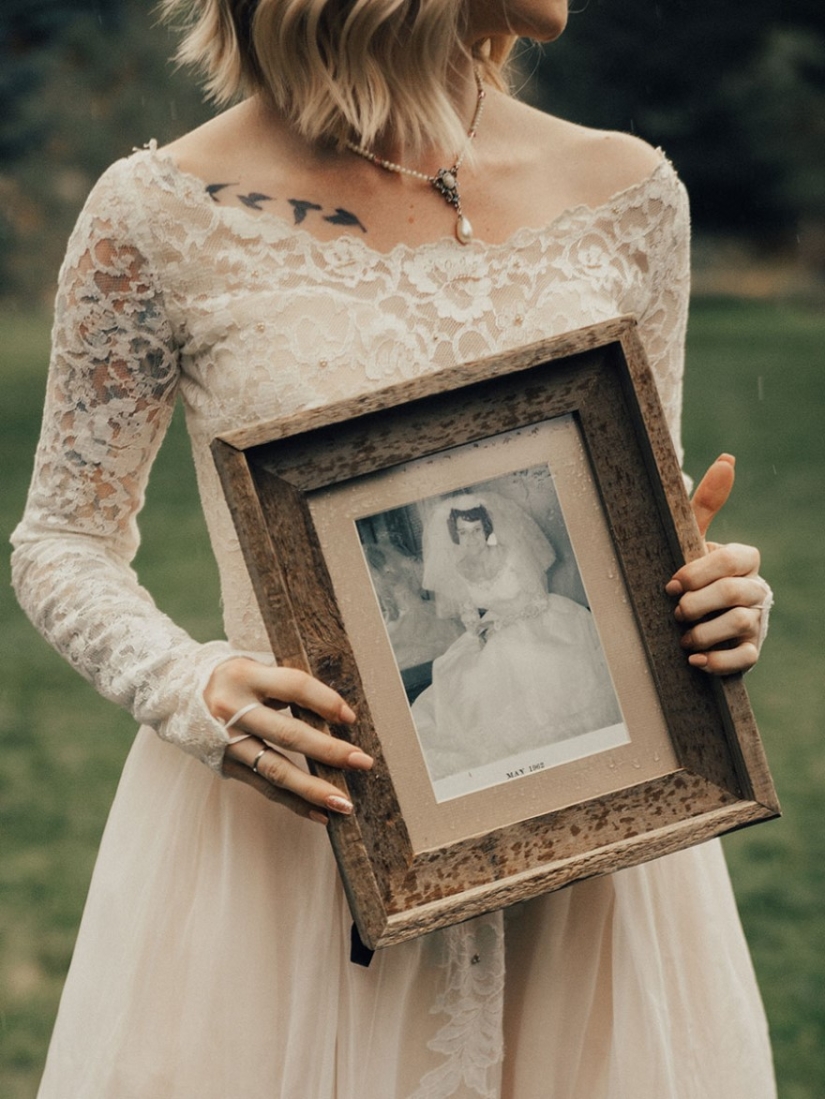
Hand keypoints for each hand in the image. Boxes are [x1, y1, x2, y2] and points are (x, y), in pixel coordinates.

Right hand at [205, 657, 371, 822]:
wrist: (174, 693)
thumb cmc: (230, 678)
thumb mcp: (254, 668)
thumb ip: (286, 686)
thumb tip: (334, 712)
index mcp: (245, 676)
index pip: (293, 686)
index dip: (324, 701)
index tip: (350, 717)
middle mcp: (233, 710)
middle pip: (288, 733)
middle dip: (328, 751)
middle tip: (362, 762)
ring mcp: (228, 741)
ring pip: (276, 769)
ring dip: (313, 789)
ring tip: (345, 803)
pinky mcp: (226, 765)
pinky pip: (265, 787)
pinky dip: (295, 803)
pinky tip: (321, 814)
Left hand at [666, 454, 769, 674]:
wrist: (694, 614)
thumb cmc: (693, 570)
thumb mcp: (693, 538)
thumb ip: (705, 503)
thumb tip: (727, 459)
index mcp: (744, 560)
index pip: (732, 561)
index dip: (699, 572)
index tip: (671, 583)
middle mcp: (755, 589)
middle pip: (734, 594)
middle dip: (699, 603)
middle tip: (675, 611)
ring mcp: (756, 621)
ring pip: (741, 624)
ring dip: (704, 633)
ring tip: (681, 638)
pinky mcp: (750, 651)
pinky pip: (744, 659)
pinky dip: (717, 662)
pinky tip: (694, 660)